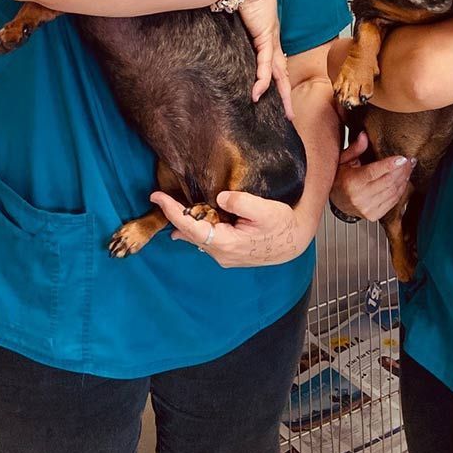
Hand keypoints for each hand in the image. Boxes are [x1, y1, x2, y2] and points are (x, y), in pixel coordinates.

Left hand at [150, 190, 311, 267]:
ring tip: (169, 208)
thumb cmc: (282, 225)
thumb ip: (241, 202)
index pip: (191, 227)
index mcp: (227, 243)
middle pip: (190, 234)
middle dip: (174, 216)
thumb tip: (220, 197)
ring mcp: (225, 256)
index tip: (158, 196)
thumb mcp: (266, 210)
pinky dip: (195, 230)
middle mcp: (222, 253)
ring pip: (197, 239)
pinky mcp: (229, 253)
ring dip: (184, 223)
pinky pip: (206, 241)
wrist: (295, 242)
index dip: (173, 211)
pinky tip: (187, 226)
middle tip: (159, 197)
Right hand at [239, 0, 292, 117]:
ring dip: (283, 94)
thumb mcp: (234, 16)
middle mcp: (272, 40)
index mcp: (267, 36)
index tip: (278, 95)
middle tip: (290, 114)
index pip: (274, 63)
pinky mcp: (265, 37)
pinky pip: (265, 64)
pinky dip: (262, 80)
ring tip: (286, 112)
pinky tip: (257, 94)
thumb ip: (230, 28)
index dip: (277, 80)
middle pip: (282, 73)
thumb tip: (212, 32)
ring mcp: (271, 40)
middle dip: (287, 94)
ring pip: (280, 73)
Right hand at [330, 131, 414, 220]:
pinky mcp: (374, 215)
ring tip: (409, 168)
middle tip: (409, 160)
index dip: (389, 165)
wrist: (337, 202)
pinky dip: (401, 190)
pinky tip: (403, 181)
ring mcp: (367, 208)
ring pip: (392, 192)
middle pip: (387, 181)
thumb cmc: (340, 179)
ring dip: (403, 179)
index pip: (373, 172)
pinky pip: (393, 201)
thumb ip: (355, 149)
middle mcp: (359, 196)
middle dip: (401, 170)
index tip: (402, 158)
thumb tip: (364, 136)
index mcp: (351, 182)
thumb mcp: (343, 161)